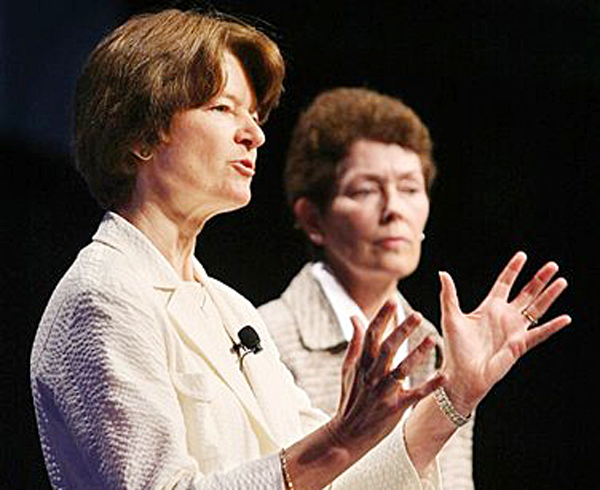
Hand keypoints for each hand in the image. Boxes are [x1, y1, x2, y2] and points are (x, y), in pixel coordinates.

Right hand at [326, 302, 443, 452]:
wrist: (348, 434)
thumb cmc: (350, 398)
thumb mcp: (348, 368)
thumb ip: (355, 342)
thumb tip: (354, 316)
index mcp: (361, 363)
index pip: (371, 335)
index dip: (382, 317)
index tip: (393, 302)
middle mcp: (371, 375)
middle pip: (387, 348)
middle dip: (401, 330)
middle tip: (417, 314)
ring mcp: (383, 392)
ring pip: (401, 370)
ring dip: (417, 354)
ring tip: (432, 339)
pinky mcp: (395, 408)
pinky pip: (415, 394)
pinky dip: (430, 385)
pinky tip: (444, 375)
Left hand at [439, 251, 570, 412]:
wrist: (462, 374)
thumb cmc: (455, 348)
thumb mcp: (451, 316)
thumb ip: (449, 294)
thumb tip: (442, 273)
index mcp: (488, 307)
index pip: (504, 283)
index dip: (513, 270)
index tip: (522, 255)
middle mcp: (504, 316)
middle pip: (526, 293)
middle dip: (539, 279)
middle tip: (552, 265)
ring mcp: (514, 330)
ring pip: (537, 309)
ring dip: (549, 296)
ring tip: (562, 281)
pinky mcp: (520, 345)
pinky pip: (540, 334)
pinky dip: (553, 327)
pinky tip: (565, 318)